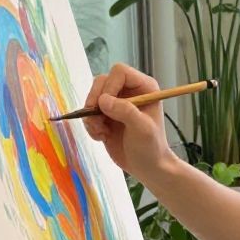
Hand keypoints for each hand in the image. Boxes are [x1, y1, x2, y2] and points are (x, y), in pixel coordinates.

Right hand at [82, 64, 173, 182]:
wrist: (146, 167)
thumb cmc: (151, 147)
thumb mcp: (142, 128)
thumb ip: (125, 111)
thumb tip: (103, 100)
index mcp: (143, 87)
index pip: (119, 72)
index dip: (110, 85)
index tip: (107, 105)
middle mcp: (129, 91)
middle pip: (101, 81)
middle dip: (95, 101)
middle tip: (97, 120)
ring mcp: (116, 103)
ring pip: (92, 97)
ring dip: (91, 115)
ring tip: (102, 132)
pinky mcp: (105, 116)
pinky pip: (88, 113)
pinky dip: (90, 125)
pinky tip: (102, 137)